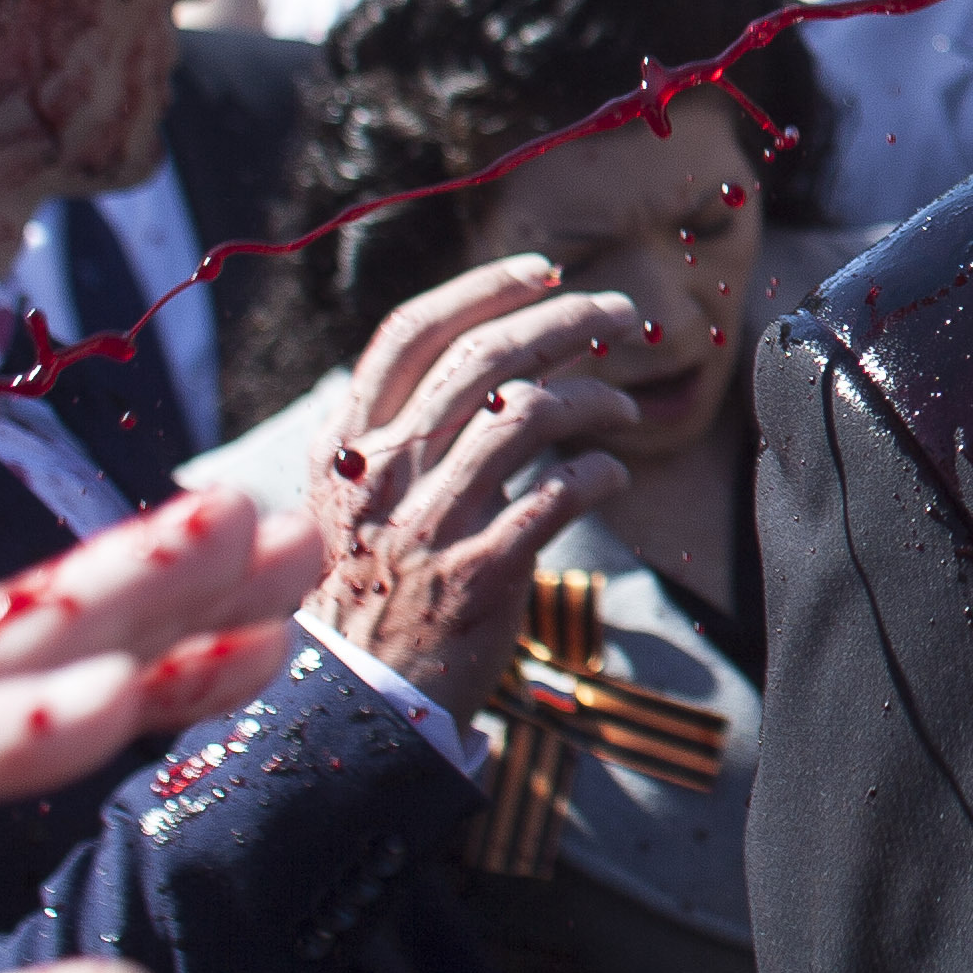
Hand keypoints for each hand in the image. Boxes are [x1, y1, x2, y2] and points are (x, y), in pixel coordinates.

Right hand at [303, 255, 641, 715]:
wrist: (354, 701)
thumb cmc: (368, 587)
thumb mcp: (353, 498)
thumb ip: (401, 429)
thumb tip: (491, 355)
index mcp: (345, 442)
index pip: (410, 332)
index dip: (482, 288)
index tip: (543, 271)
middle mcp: (380, 471)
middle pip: (486, 358)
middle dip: (568, 321)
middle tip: (626, 316)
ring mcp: (426, 522)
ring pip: (529, 416)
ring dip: (596, 399)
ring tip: (627, 410)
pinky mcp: (475, 575)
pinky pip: (556, 496)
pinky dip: (598, 473)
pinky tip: (613, 473)